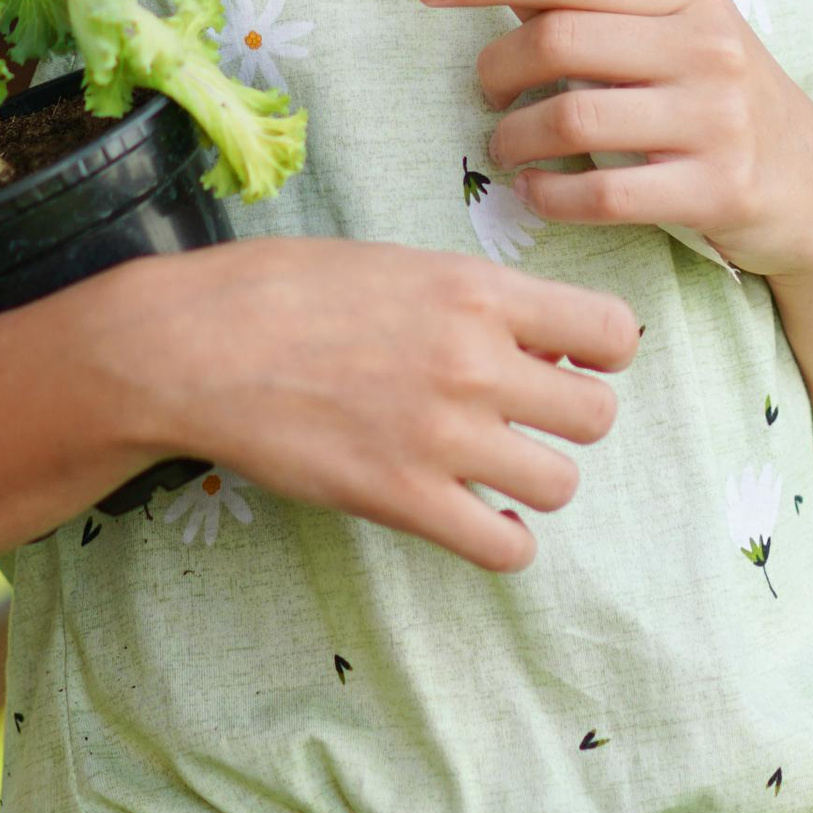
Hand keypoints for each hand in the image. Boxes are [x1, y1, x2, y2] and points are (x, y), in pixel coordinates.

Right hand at [101, 233, 638, 574]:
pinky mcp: (404, 499)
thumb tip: (536, 341)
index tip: (571, 358)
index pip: (612, 331)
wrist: (201, 346)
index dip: (602, 351)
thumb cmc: (288, 290)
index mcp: (477, 290)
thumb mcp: (397, 263)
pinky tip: (472, 515)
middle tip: (526, 416)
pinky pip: (506, 548)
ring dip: (535, 480)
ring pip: (560, 483)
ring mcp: (443, 435)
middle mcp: (475, 361)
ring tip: (493, 467)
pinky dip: (501, 539)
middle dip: (570, 418)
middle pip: (597, 416)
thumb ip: (472, 301)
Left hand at [418, 0, 812, 284]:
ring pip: (571, 117)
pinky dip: (550, 196)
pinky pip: (603, 193)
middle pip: (559, 40)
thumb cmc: (724, 103)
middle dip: (497, 68)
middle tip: (486, 94)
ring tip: (506, 147)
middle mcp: (706, 45)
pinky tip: (536, 194)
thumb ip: (604, 14)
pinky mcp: (717, 189)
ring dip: (515, 137)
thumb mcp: (682, 38)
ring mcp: (716, 118)